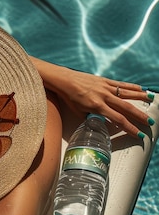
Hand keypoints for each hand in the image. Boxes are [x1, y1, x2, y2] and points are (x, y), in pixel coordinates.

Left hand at [31, 58, 154, 138]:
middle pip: (126, 107)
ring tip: (152, 100)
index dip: (130, 128)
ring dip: (141, 97)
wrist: (64, 80)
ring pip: (127, 93)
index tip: (139, 134)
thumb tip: (104, 124)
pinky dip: (132, 86)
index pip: (118, 119)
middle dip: (140, 116)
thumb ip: (93, 118)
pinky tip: (141, 88)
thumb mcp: (79, 112)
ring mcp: (105, 87)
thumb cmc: (70, 98)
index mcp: (97, 106)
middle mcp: (104, 96)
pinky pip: (121, 84)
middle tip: (151, 122)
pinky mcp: (105, 80)